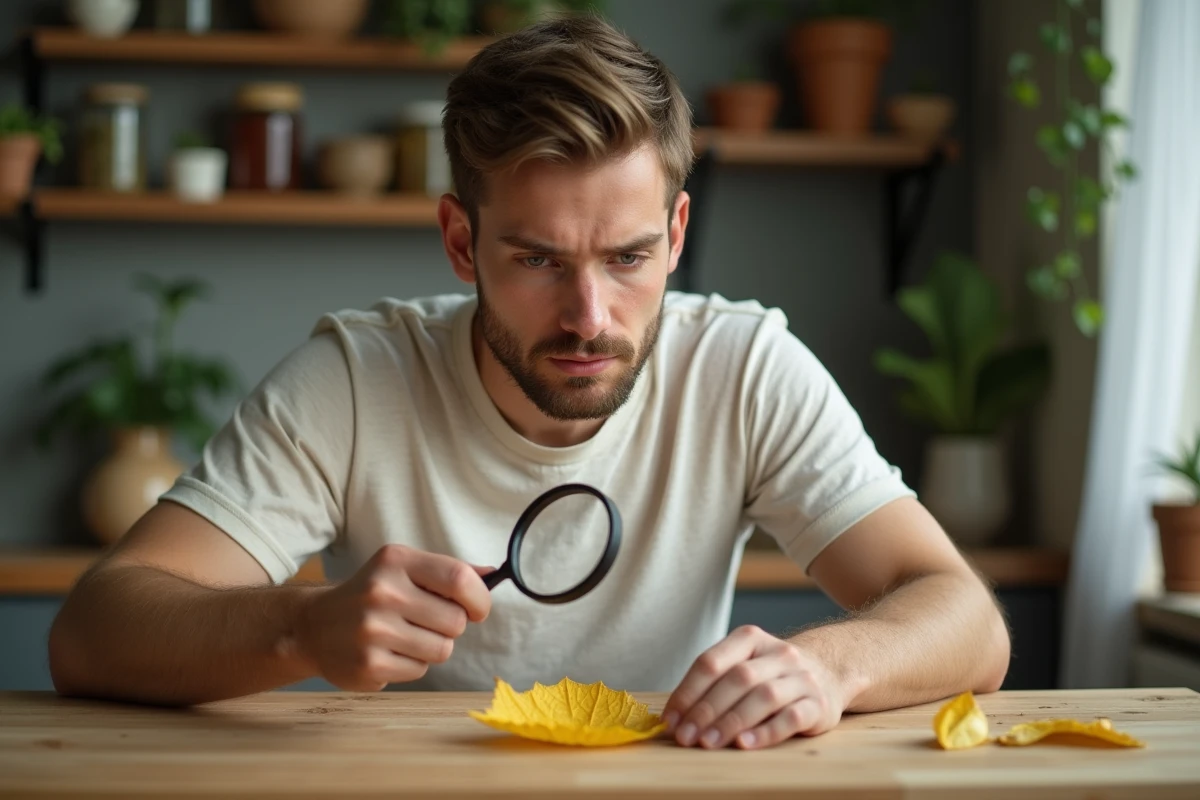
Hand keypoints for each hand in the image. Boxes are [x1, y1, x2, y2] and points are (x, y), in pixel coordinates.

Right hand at [290, 544, 492, 690]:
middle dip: (451, 625)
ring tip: (405, 636)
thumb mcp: (402, 569)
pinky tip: (389, 652)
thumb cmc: (371, 594)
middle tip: (427, 621)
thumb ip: (447, 571)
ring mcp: (373, 631)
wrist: (313, 626)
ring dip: (433, 647)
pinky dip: (412, 664)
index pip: (458, 578)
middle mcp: (382, 592)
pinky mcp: (369, 665)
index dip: (479, 598)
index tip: (478, 609)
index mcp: (396, 561)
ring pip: (442, 649)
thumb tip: (492, 574)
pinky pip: (420, 670)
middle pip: (456, 621)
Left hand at [662, 625, 846, 749]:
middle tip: (686, 736)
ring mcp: (801, 678)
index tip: (671, 719)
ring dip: (731, 722)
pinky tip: (744, 744)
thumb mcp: (745, 664)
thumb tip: (676, 717)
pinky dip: (765, 732)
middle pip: (736, 679)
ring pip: (763, 696)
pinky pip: (791, 718)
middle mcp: (778, 654)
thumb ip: (714, 683)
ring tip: (708, 743)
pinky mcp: (819, 704)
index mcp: (750, 639)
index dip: (688, 692)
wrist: (829, 672)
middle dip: (706, 710)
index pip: (712, 662)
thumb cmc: (771, 674)